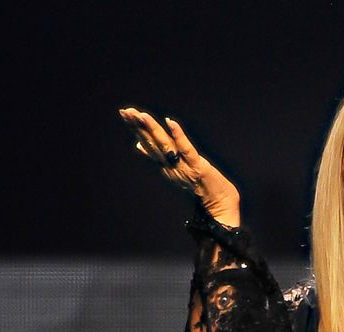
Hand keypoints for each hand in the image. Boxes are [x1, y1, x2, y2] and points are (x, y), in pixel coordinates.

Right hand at [119, 108, 240, 226]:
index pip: (148, 143)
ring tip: (140, 114)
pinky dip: (178, 135)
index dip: (136, 129)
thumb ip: (157, 158)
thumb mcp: (174, 172)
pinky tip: (170, 122)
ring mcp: (183, 166)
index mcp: (165, 166)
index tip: (125, 114)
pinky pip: (186, 149)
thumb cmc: (200, 189)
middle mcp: (170, 166)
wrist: (218, 208)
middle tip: (125, 111)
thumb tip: (139, 146)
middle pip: (151, 143)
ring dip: (152, 129)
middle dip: (138, 126)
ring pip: (164, 144)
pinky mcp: (197, 166)